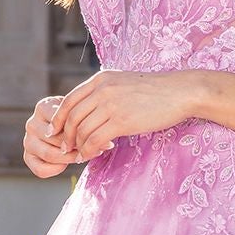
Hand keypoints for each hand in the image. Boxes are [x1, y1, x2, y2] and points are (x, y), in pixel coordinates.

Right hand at [24, 96, 81, 177]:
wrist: (70, 127)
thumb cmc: (76, 118)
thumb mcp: (78, 111)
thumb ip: (77, 118)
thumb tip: (84, 134)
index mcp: (42, 107)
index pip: (60, 121)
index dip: (77, 131)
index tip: (91, 135)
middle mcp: (32, 123)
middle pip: (56, 140)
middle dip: (75, 146)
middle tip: (89, 148)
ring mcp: (28, 141)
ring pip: (49, 155)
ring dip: (68, 158)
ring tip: (80, 156)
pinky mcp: (28, 157)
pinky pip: (41, 170)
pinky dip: (56, 170)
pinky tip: (65, 165)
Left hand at [50, 70, 201, 159]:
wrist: (180, 92)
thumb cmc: (155, 91)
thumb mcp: (124, 84)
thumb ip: (106, 92)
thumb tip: (91, 108)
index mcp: (100, 79)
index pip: (69, 100)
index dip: (58, 119)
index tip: (55, 132)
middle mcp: (102, 89)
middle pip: (72, 117)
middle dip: (65, 136)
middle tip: (65, 149)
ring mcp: (111, 104)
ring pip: (82, 129)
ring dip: (77, 146)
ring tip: (79, 155)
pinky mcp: (122, 120)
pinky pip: (96, 139)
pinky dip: (89, 150)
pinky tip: (91, 155)